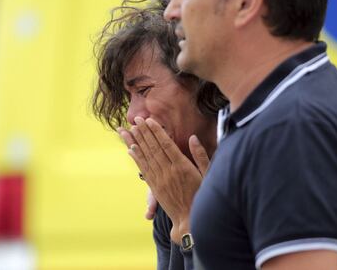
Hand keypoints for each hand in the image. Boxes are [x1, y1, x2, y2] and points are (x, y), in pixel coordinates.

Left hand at [127, 117, 208, 243]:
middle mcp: (168, 172)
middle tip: (136, 119)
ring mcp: (160, 180)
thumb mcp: (208, 174)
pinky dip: (137, 158)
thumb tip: (193, 138)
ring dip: (136, 142)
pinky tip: (130, 149)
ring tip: (128, 130)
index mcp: (182, 167)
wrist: (190, 219)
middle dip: (144, 132)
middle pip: (153, 148)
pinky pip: (144, 169)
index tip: (149, 120)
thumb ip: (200, 155)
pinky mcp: (155, 187)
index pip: (166, 144)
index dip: (156, 131)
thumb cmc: (202, 195)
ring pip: (146, 157)